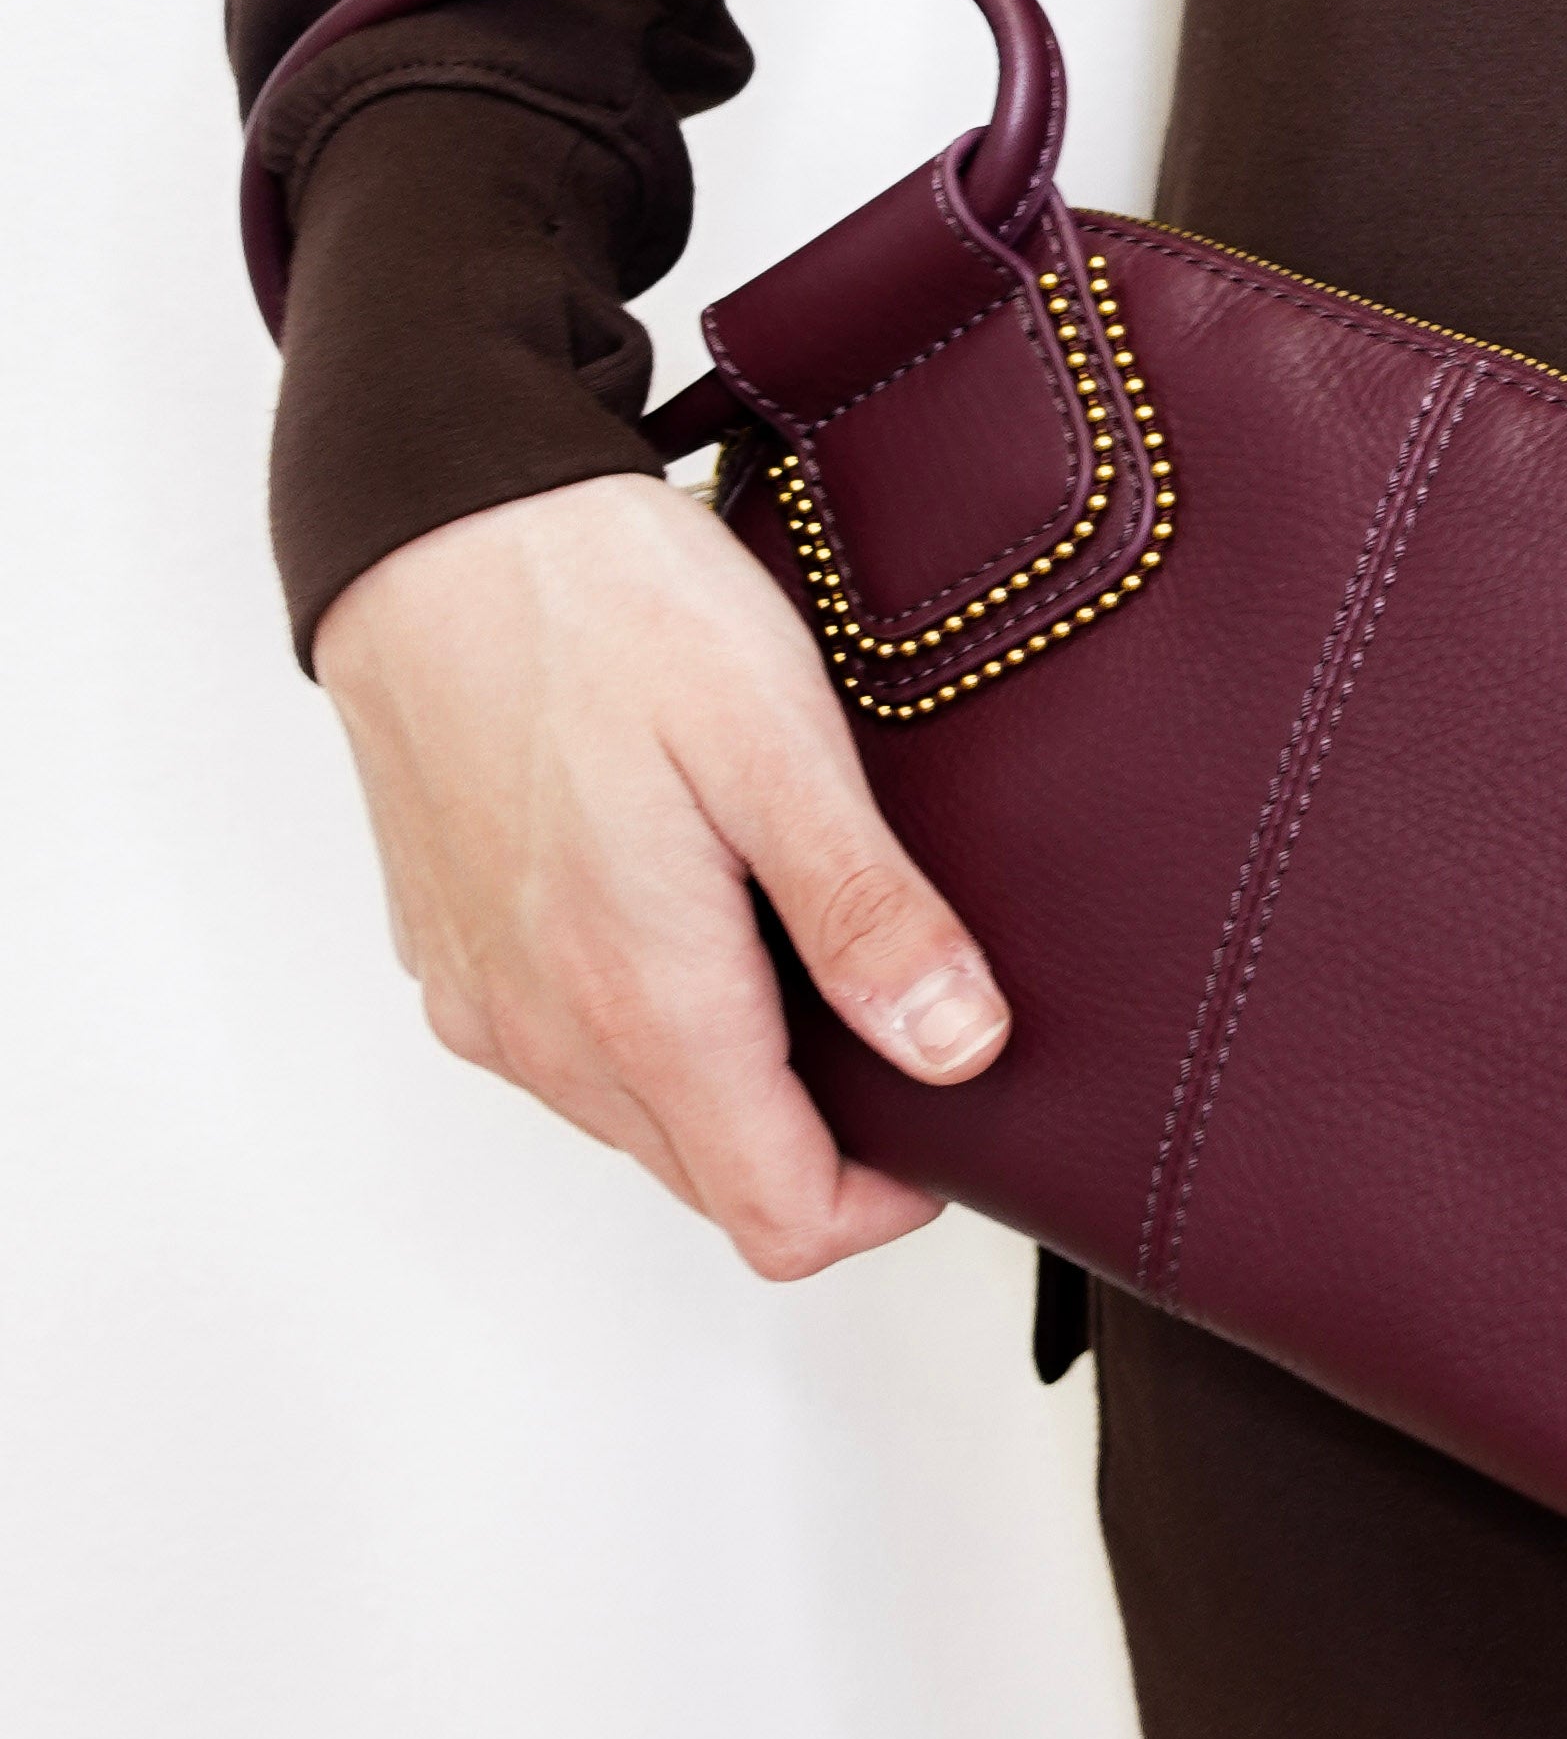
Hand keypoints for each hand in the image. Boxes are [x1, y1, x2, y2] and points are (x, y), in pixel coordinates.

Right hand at [313, 470, 1008, 1279]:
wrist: (437, 522)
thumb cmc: (606, 609)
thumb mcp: (780, 746)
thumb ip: (866, 916)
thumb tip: (956, 1049)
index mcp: (642, 1001)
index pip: (779, 1216)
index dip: (883, 1200)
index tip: (946, 1117)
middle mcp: (546, 1033)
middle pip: (713, 1184)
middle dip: (819, 1145)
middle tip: (893, 1012)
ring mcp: (486, 1000)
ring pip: (639, 1124)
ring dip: (735, 1083)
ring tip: (800, 944)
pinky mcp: (452, 955)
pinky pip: (570, 1054)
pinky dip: (651, 1028)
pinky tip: (699, 911)